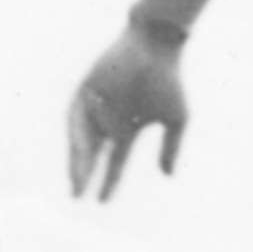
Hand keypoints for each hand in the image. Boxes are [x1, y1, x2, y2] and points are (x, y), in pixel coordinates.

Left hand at [68, 24, 190, 199]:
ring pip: (81, 137)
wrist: (158, 48)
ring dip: (77, 158)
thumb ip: (170, 148)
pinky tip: (79, 150)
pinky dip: (77, 132)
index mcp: (126, 129)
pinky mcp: (85, 88)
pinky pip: (76, 114)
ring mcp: (95, 105)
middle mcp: (107, 120)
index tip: (102, 203)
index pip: (113, 161)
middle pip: (91, 154)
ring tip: (77, 180)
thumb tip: (167, 176)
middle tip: (77, 197)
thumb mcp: (176, 120)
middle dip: (84, 175)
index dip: (108, 182)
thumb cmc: (169, 81)